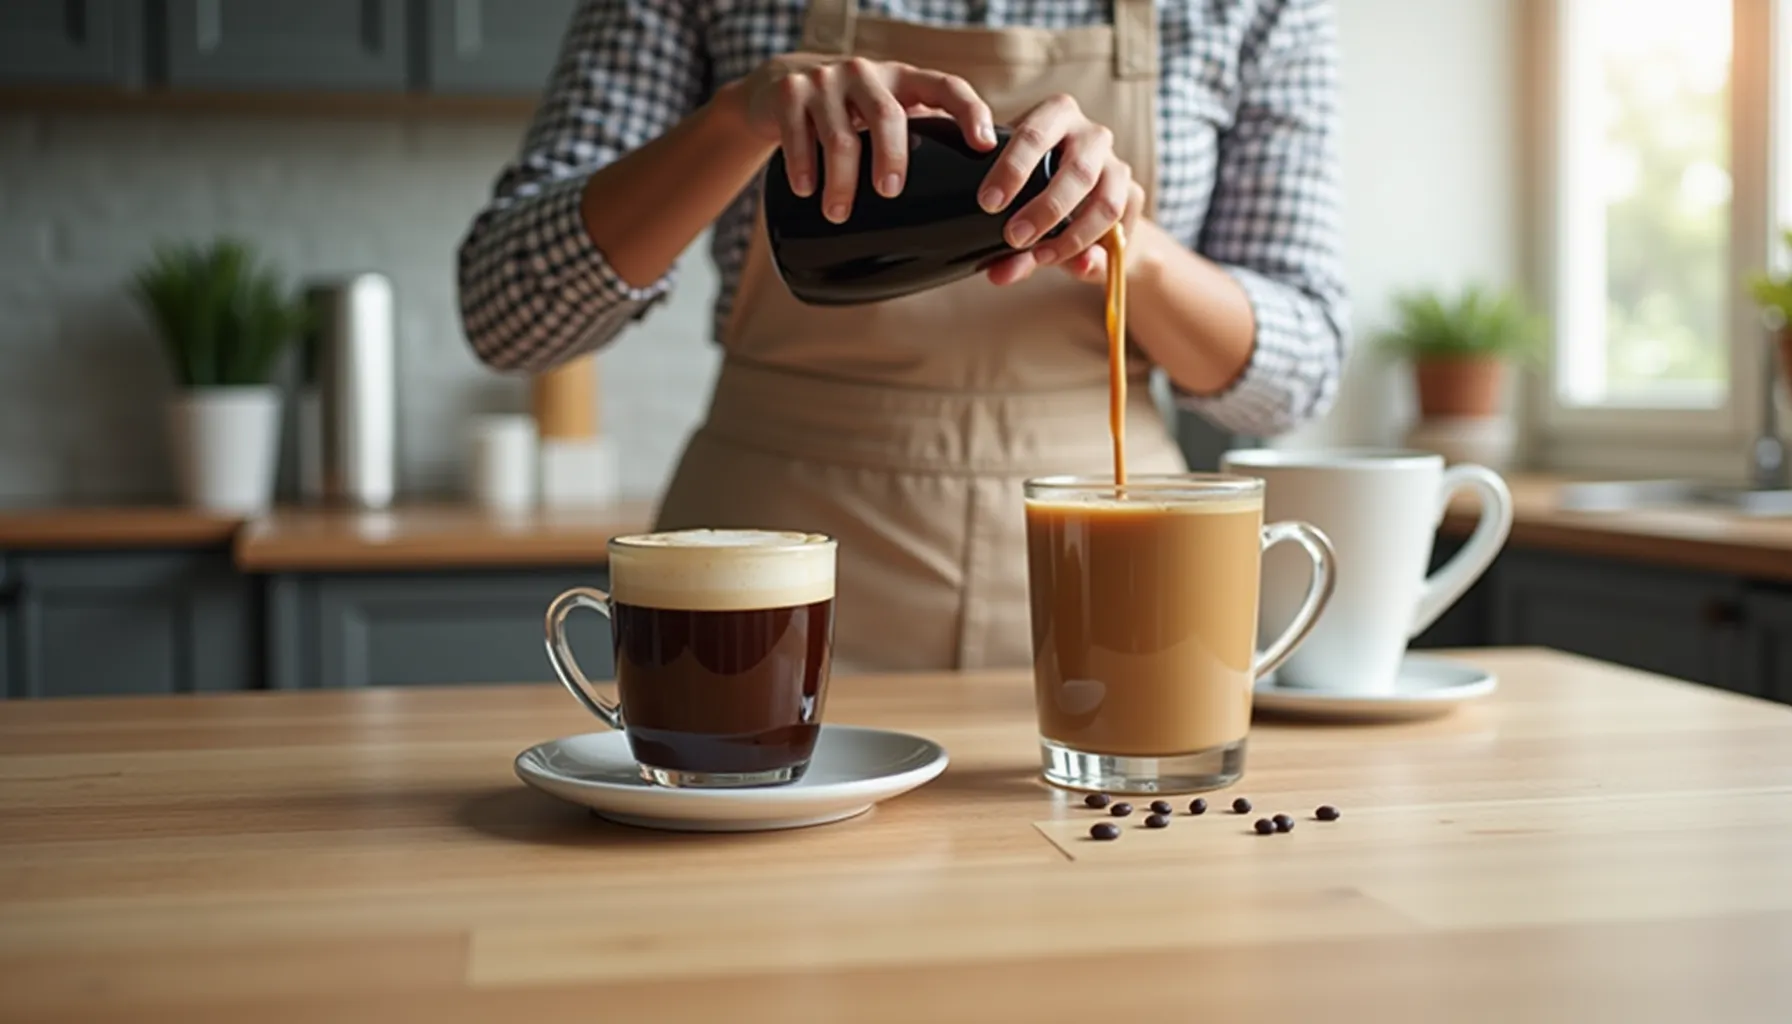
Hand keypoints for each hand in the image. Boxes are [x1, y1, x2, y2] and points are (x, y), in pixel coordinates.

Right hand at [738, 55, 995, 223]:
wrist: (781, 89)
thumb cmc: (850, 117)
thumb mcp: (886, 117)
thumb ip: (917, 143)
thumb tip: (960, 215)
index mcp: (903, 80)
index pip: (946, 87)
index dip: (969, 112)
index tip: (984, 146)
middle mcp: (867, 73)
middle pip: (886, 114)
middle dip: (891, 156)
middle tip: (890, 192)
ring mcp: (826, 80)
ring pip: (838, 134)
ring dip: (840, 179)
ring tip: (838, 214)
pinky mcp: (790, 92)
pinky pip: (797, 133)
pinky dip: (802, 166)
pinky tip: (806, 190)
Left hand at [975, 93, 1135, 285]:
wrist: (1088, 211)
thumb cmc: (1037, 197)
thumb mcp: (1016, 209)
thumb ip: (1008, 246)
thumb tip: (999, 274)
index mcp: (1054, 117)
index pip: (1034, 134)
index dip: (1012, 168)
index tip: (988, 203)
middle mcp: (1091, 135)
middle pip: (1077, 170)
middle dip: (1045, 209)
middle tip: (1014, 238)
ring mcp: (1117, 164)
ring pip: (1104, 202)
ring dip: (1072, 237)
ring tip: (1041, 258)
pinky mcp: (1134, 194)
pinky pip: (1118, 228)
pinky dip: (1092, 250)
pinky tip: (1073, 263)